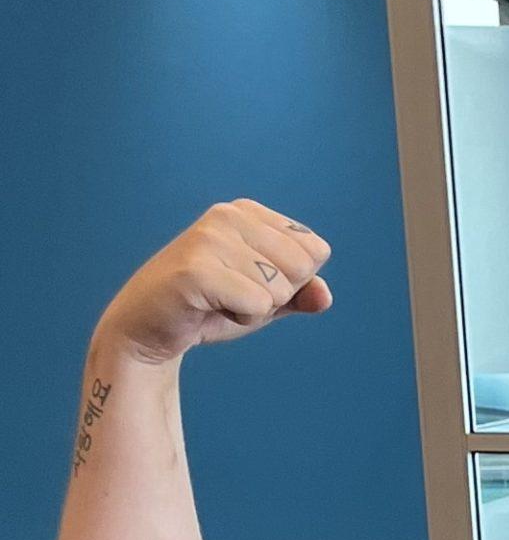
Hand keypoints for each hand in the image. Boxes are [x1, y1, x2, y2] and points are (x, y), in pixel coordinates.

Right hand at [94, 201, 333, 367]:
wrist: (152, 326)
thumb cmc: (213, 306)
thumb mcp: (268, 300)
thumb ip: (302, 294)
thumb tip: (323, 294)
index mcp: (249, 213)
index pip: (316, 250)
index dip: (292, 281)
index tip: (251, 281)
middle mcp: (229, 214)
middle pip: (303, 268)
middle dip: (277, 295)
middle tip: (234, 293)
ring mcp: (211, 238)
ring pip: (279, 289)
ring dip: (255, 309)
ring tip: (219, 299)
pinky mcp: (197, 268)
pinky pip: (257, 304)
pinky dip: (241, 317)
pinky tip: (209, 307)